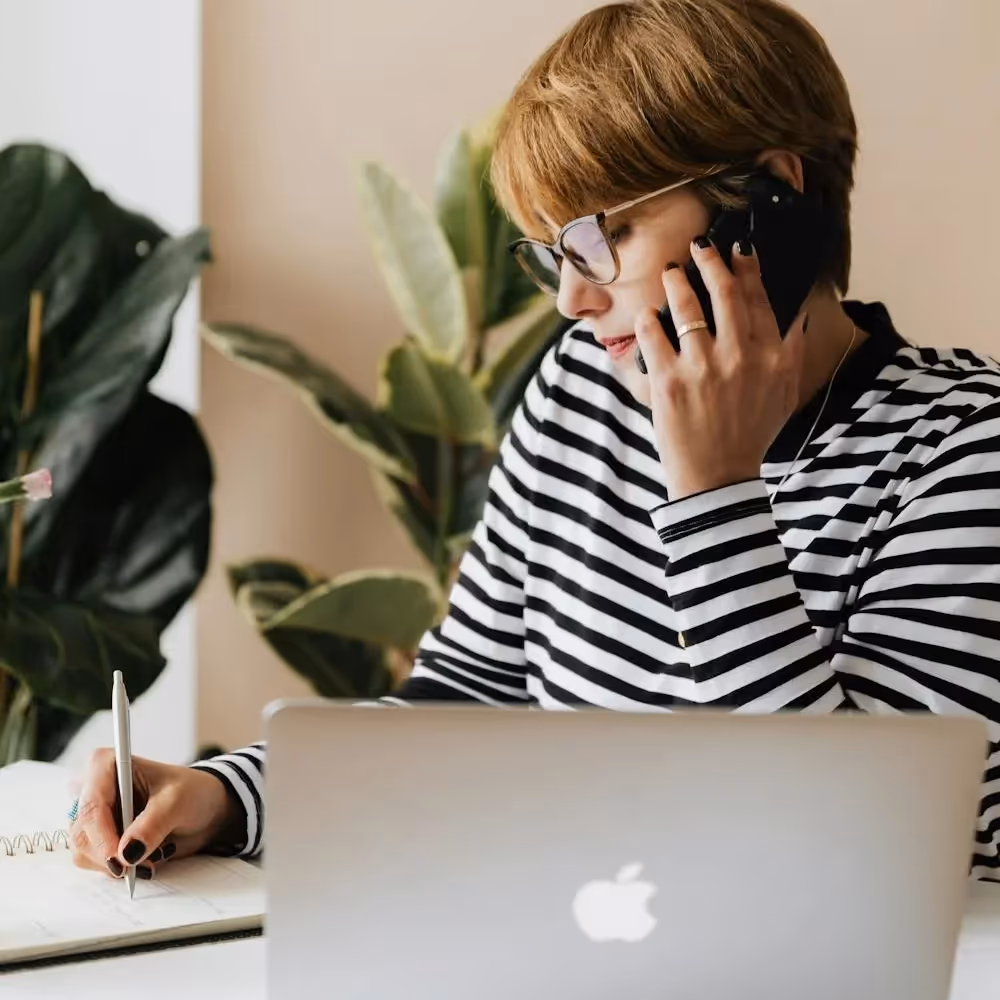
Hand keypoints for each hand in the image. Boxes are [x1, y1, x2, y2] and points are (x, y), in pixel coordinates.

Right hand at [69, 749, 240, 879]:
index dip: (102, 836)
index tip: (121, 860)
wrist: (204, 808)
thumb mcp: (178, 802)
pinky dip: (120, 867)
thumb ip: (153, 824)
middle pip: (83, 833)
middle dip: (113, 855)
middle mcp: (93, 789)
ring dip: (118, 863)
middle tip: (145, 863)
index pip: (91, 805)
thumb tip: (127, 853)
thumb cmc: (192, 792)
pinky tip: (145, 857)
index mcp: (106, 765)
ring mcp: (94, 816)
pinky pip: (94, 862)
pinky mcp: (99, 837)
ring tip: (153, 855)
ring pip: (84, 852)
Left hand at [633, 237, 805, 500]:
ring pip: (686, 307)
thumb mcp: (785, 393)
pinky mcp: (668, 381)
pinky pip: (653, 335)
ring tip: (669, 272)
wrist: (718, 477)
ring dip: (676, 282)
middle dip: (710, 261)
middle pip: (724, 292)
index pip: (758, 299)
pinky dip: (648, 320)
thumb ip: (792, 352)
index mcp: (770, 356)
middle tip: (698, 246)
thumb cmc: (750, 435)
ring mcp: (702, 367)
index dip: (747, 267)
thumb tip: (797, 316)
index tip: (738, 246)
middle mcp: (740, 356)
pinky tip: (646, 314)